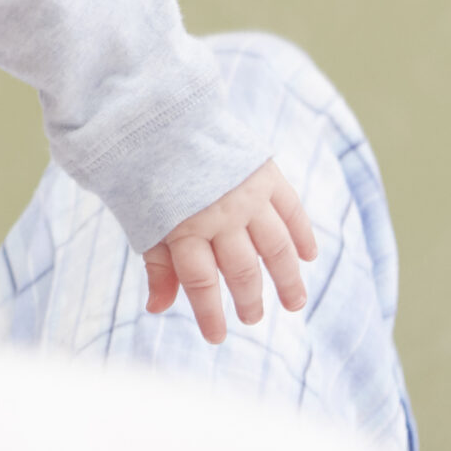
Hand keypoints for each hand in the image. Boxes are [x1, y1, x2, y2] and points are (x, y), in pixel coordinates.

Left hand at [143, 159, 318, 341]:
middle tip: (252, 318)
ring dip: (287, 278)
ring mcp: (246, 194)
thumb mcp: (142, 218)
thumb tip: (157, 309)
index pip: (201, 283)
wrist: (160, 113)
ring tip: (294, 302)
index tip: (217, 338)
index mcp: (182, 226)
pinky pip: (292, 210)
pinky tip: (308, 256)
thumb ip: (157, 264)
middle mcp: (218, 214)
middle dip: (249, 300)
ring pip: (275, 247)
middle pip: (241, 270)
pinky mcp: (265, 173)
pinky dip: (303, 234)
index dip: (210, 314)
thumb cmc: (147, 172)